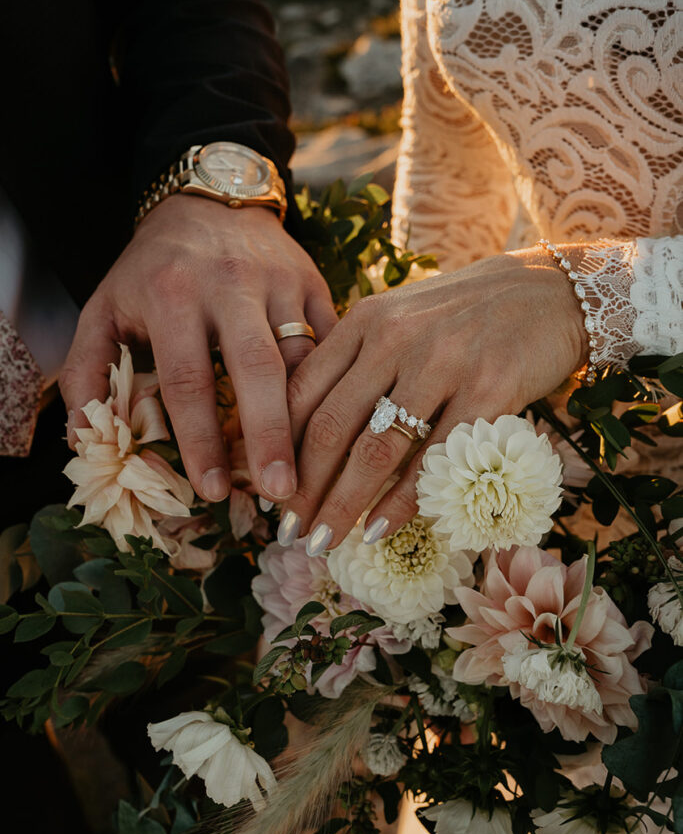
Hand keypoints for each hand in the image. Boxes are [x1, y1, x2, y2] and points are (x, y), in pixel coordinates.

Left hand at [59, 196, 336, 503]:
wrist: (207, 202)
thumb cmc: (152, 269)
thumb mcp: (104, 308)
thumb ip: (87, 370)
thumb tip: (85, 440)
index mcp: (172, 294)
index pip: (188, 379)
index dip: (200, 440)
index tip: (213, 490)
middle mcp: (230, 284)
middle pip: (258, 368)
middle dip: (271, 434)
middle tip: (281, 493)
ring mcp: (279, 281)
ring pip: (305, 357)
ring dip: (310, 417)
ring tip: (313, 471)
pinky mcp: (314, 280)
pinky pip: (330, 339)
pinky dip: (334, 383)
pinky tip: (333, 425)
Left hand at [283, 246, 588, 552]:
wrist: (550, 292)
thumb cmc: (465, 315)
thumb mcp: (400, 320)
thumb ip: (357, 362)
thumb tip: (307, 431)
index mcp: (366, 321)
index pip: (302, 390)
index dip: (276, 446)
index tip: (266, 490)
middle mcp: (395, 339)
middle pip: (329, 427)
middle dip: (302, 488)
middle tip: (288, 531)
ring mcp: (442, 365)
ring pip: (375, 450)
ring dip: (342, 505)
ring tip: (322, 541)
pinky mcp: (488, 391)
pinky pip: (434, 460)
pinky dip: (403, 503)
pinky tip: (381, 530)